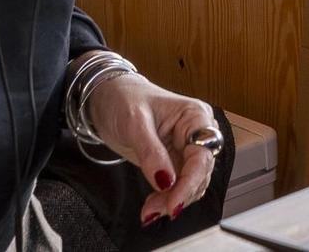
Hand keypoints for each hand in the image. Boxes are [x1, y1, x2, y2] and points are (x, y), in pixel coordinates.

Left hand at [83, 72, 219, 226]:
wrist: (106, 98)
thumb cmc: (123, 98)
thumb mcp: (134, 123)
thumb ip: (151, 153)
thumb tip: (166, 181)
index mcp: (195, 116)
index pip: (202, 156)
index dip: (190, 182)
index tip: (174, 204)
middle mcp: (195, 133)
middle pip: (200, 173)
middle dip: (179, 195)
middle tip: (155, 210)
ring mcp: (185, 148)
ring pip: (191, 184)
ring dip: (172, 200)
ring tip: (149, 209)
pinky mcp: (174, 161)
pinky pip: (178, 186)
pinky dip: (166, 198)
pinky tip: (152, 204)